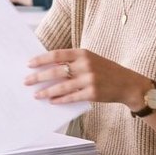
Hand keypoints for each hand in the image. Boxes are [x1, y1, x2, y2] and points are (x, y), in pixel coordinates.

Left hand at [24, 49, 151, 108]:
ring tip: (36, 94)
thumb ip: (73, 61)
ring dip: (46, 91)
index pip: (56, 55)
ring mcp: (89, 79)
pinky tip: (51, 101)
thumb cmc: (106, 71)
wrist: (127, 83)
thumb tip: (49, 67)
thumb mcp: (91, 59)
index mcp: (83, 53)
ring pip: (61, 86)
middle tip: (27, 81)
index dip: (41, 60)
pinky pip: (71, 97)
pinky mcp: (93, 93)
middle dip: (39, 77)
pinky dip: (60, 100)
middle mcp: (86, 65)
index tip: (29, 64)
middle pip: (56, 71)